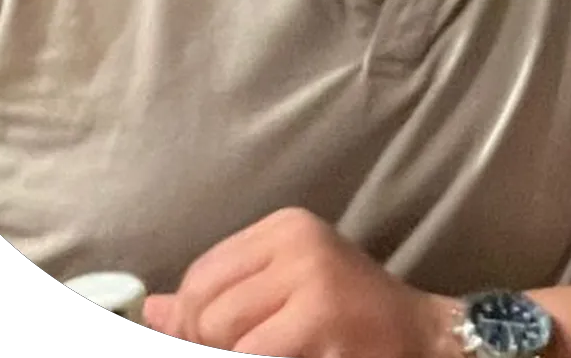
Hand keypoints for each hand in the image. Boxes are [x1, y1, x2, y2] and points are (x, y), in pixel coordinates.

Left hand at [141, 207, 463, 356]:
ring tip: (271, 352)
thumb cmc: (349, 321)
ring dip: (233, 355)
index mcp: (285, 226)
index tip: (215, 344)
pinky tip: (292, 357)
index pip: (202, 272)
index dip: (192, 320)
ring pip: (221, 330)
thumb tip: (150, 310)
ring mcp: (311, 275)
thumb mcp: (284, 295)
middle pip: (205, 301)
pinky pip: (252, 352)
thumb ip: (220, 299)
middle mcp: (297, 240)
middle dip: (208, 343)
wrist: (420, 338)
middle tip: (247, 350)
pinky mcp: (321, 314)